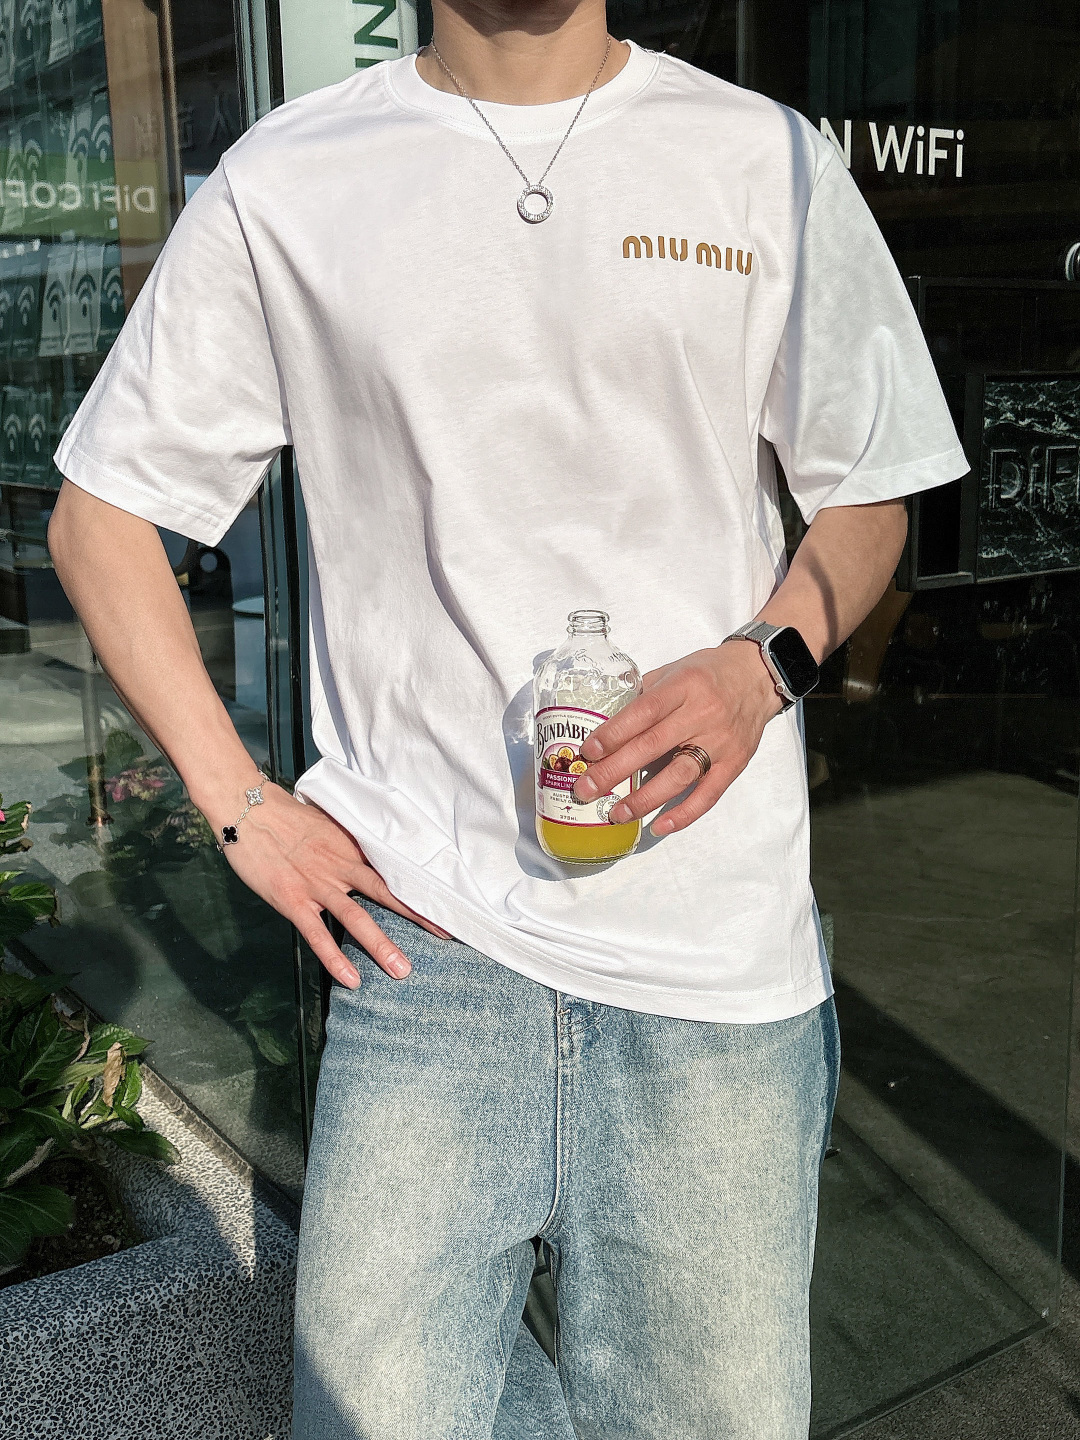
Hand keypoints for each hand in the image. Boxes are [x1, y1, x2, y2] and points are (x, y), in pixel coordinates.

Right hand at [213, 783, 449, 988]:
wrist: (249, 811)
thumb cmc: (288, 817)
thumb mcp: (329, 825)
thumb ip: (351, 844)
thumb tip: (374, 854)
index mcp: (352, 848)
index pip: (394, 870)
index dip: (420, 887)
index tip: (448, 901)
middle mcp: (341, 867)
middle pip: (387, 893)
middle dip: (418, 916)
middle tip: (447, 936)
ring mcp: (318, 885)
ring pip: (357, 919)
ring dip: (381, 946)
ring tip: (403, 970)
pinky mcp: (293, 900)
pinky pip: (317, 935)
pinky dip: (335, 958)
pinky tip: (351, 979)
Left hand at [571, 641, 784, 835]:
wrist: (758, 674)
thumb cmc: (708, 673)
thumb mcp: (674, 671)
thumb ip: (644, 695)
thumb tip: (606, 721)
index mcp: (683, 687)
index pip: (643, 713)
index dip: (613, 734)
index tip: (588, 752)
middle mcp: (702, 714)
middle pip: (653, 746)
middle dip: (615, 771)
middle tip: (586, 790)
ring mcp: (720, 742)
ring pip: (679, 775)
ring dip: (645, 799)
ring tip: (617, 813)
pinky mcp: (735, 763)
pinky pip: (708, 794)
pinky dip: (684, 814)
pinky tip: (659, 826)